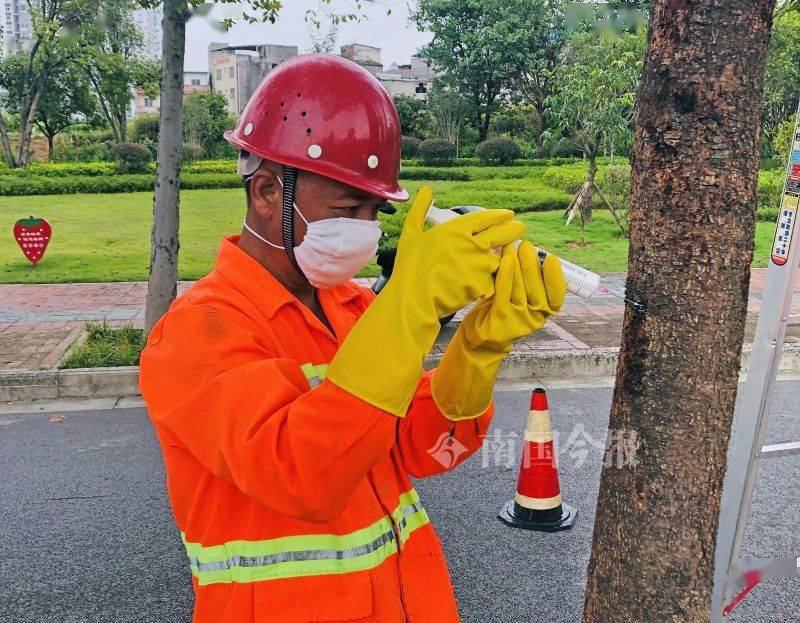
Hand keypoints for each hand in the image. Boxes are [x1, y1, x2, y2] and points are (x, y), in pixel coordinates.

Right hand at [389, 186, 524, 317]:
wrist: (412, 299)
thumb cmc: (409, 267)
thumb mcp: (410, 234)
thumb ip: (420, 209)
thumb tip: (426, 190)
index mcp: (457, 229)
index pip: (486, 218)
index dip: (499, 215)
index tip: (508, 214)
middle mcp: (472, 244)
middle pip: (503, 234)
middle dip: (514, 229)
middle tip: (520, 228)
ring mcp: (479, 265)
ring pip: (499, 260)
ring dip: (499, 260)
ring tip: (496, 261)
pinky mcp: (482, 285)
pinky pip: (492, 282)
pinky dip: (489, 283)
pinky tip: (482, 285)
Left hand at [430, 241, 565, 420]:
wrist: (481, 339)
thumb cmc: (503, 310)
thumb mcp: (522, 298)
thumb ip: (530, 281)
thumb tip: (532, 251)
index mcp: (546, 311)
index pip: (557, 294)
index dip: (555, 277)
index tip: (551, 258)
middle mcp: (536, 317)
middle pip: (537, 288)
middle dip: (531, 264)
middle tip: (525, 245)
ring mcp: (519, 319)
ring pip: (520, 287)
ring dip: (516, 264)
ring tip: (510, 246)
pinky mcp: (501, 318)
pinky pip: (504, 292)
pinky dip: (505, 274)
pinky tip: (503, 259)